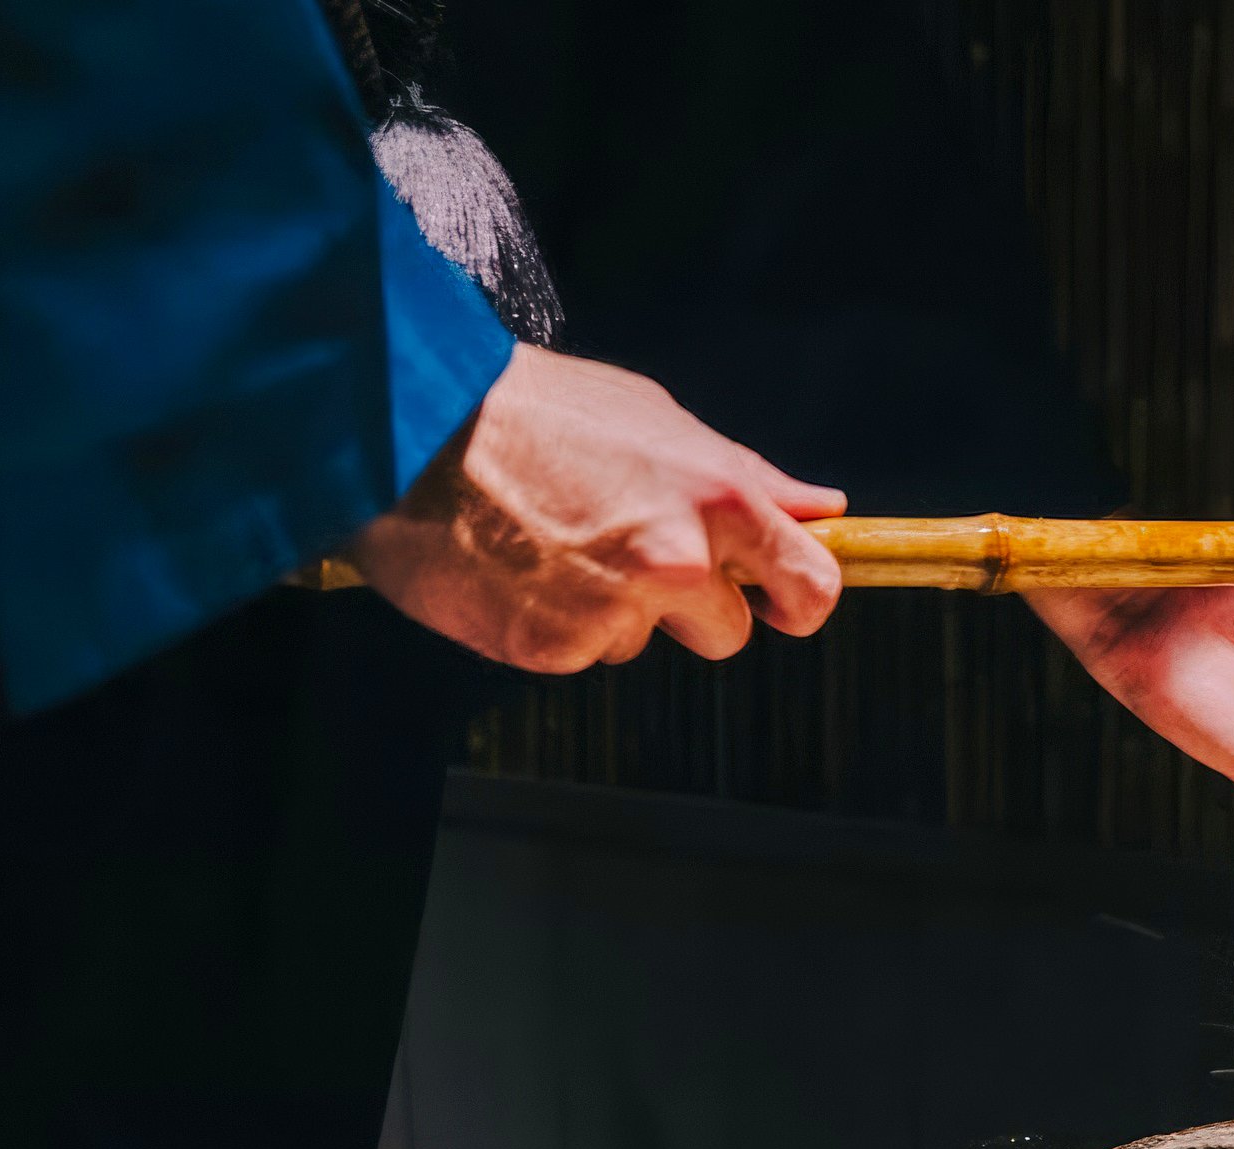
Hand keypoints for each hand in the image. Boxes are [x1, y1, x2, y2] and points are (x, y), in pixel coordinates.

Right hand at [349, 344, 845, 672]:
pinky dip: (554, 623)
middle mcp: (677, 561)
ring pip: (643, 643)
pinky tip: (518, 568)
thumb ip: (746, 478)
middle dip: (692, 608)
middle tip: (627, 552)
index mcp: (719, 498)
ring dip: (612, 611)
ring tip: (554, 543)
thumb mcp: (659, 421)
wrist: (412, 429)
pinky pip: (579, 653)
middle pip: (729, 633)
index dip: (800, 601)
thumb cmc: (534, 410)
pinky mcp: (554, 648)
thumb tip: (821, 508)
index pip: (812, 585)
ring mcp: (616, 611)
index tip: (782, 604)